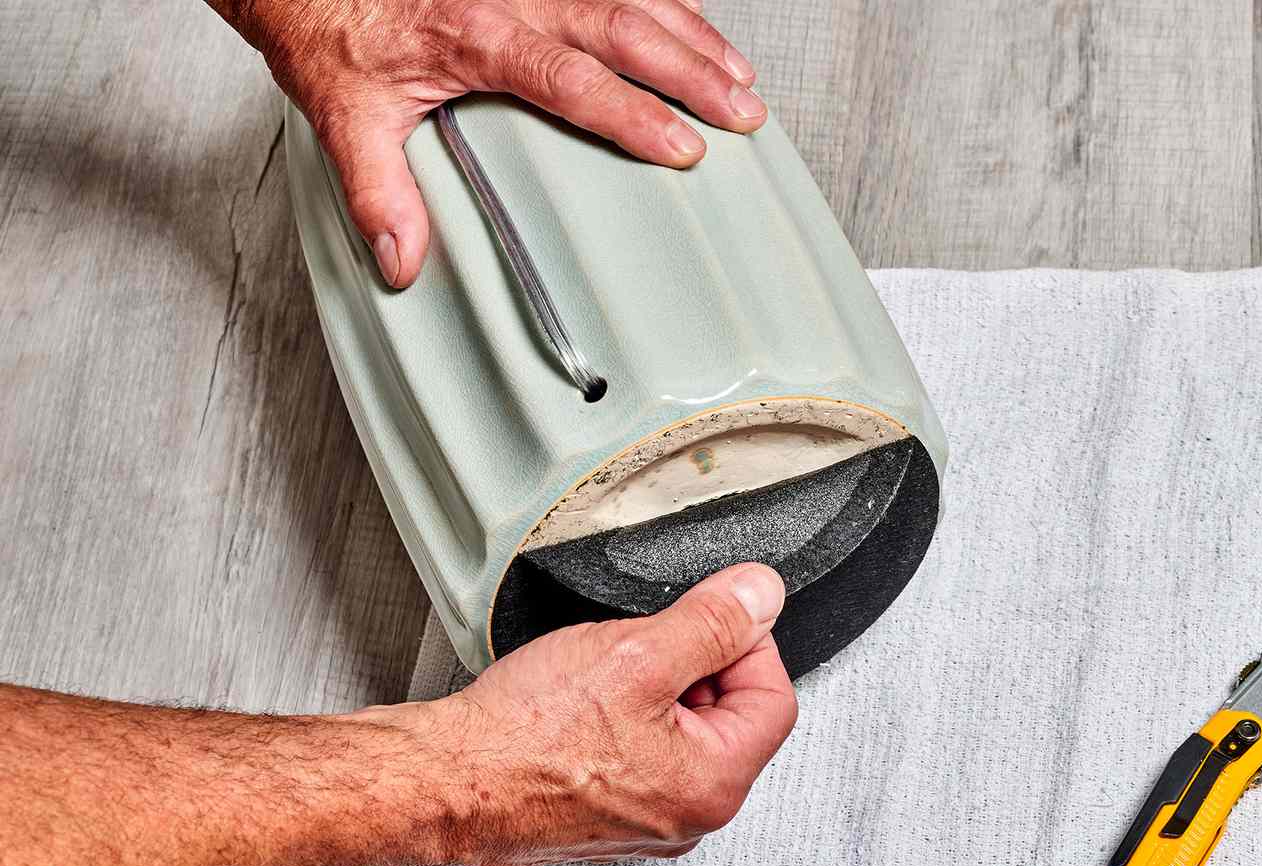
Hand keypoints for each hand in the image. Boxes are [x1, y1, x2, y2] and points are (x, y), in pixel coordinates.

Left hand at [214, 0, 766, 286]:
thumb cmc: (335, 37)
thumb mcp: (345, 118)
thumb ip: (378, 194)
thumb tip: (403, 263)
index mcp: (475, 38)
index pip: (572, 81)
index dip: (632, 114)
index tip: (682, 148)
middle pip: (623, 26)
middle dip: (692, 71)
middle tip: (743, 112)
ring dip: (693, 35)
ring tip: (742, 78)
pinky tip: (701, 23)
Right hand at [408, 562, 797, 865]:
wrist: (445, 782)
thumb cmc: (524, 737)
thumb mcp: (636, 654)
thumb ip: (712, 622)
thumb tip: (760, 596)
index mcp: (713, 786)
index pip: (772, 698)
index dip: (747, 642)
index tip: (716, 613)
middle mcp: (687, 816)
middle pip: (729, 714)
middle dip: (694, 664)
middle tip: (643, 641)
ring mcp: (645, 818)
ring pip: (680, 728)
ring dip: (653, 685)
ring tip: (603, 672)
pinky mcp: (606, 811)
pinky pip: (640, 749)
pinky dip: (621, 714)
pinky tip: (581, 699)